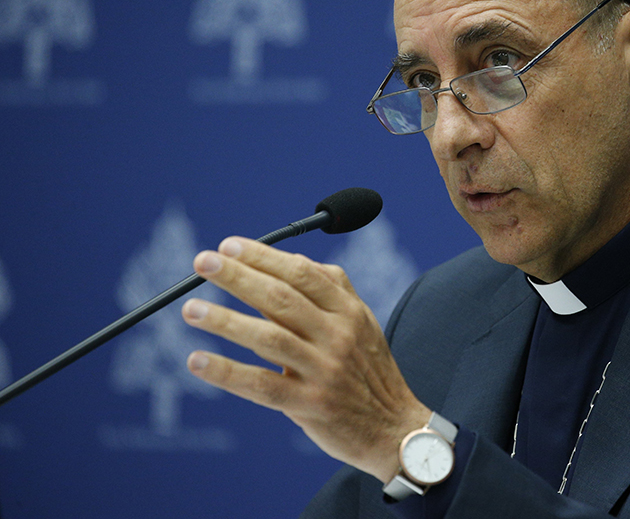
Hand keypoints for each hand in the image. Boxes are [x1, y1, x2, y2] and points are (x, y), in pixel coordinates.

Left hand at [181, 236, 429, 481]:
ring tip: (191, 309)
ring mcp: (324, 371)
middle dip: (237, 276)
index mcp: (349, 311)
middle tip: (202, 262)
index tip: (228, 245)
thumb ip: (332, 288)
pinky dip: (227, 372)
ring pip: (268, 338)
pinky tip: (197, 361)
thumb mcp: (362, 322)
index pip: (302, 273)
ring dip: (225, 321)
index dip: (263, 256)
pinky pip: (262, 386)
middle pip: (281, 298)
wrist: (394, 428)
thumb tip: (290, 258)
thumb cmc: (370, 371)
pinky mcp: (310, 406)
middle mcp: (338, 336)